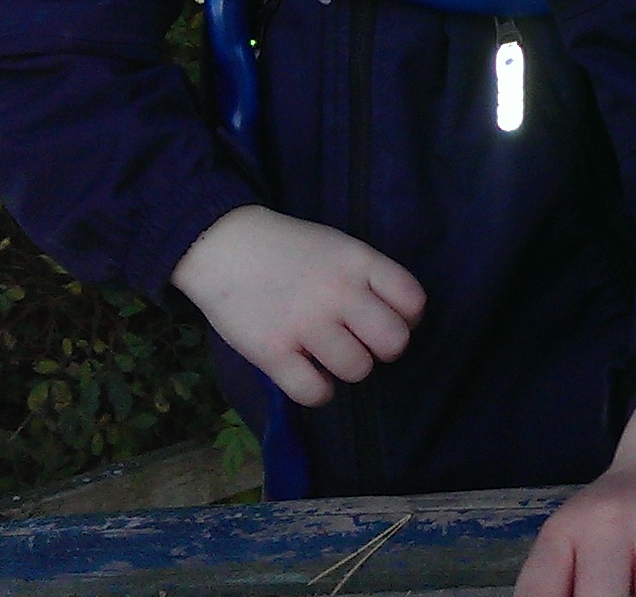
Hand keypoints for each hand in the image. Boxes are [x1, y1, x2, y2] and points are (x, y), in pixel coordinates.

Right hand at [168, 205, 424, 406]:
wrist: (222, 244)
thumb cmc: (286, 248)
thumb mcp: (337, 245)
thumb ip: (368, 276)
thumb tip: (398, 321)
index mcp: (358, 261)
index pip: (413, 301)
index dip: (406, 319)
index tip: (385, 320)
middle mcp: (338, 291)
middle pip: (394, 342)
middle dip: (382, 349)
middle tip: (359, 343)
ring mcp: (305, 322)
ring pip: (358, 370)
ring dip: (346, 369)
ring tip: (326, 355)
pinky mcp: (272, 351)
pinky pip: (315, 393)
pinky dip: (316, 391)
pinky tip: (306, 374)